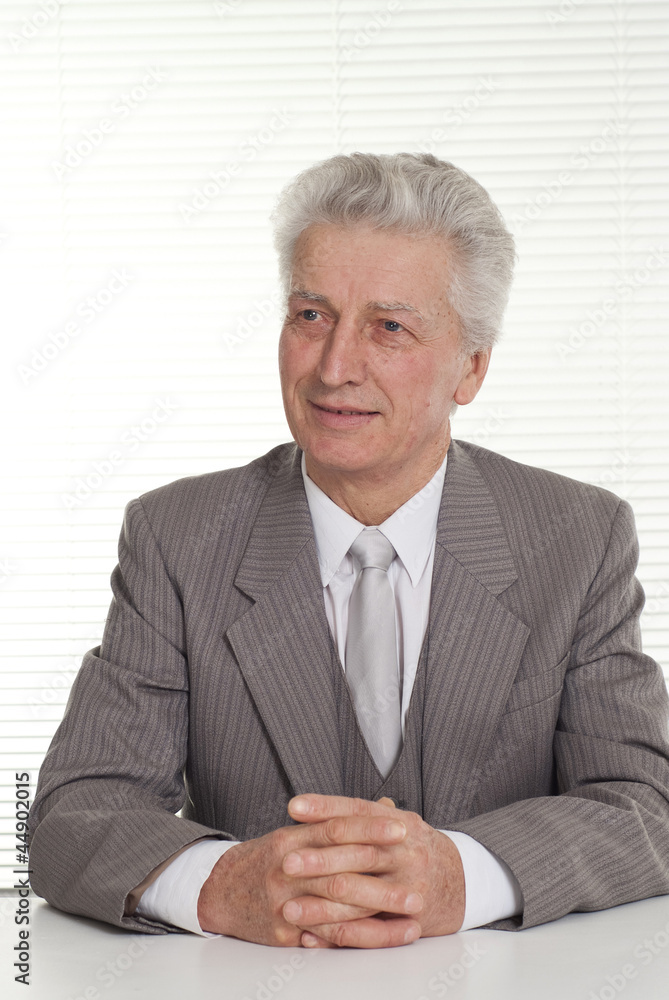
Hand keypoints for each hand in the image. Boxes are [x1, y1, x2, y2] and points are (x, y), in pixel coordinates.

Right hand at [197, 800, 421, 946]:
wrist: (221, 892)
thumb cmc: (267, 859)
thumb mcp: (295, 834)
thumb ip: (336, 822)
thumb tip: (385, 806)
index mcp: (291, 840)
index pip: (335, 828)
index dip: (369, 826)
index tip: (402, 826)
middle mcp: (286, 869)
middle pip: (342, 869)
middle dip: (384, 876)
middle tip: (420, 878)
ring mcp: (284, 903)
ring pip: (338, 907)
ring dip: (381, 911)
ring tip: (414, 911)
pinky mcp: (283, 932)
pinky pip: (327, 936)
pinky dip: (361, 937)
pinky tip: (386, 936)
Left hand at [282, 794, 464, 947]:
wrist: (462, 882)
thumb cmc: (416, 849)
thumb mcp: (397, 823)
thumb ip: (360, 816)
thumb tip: (312, 807)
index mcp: (399, 823)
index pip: (358, 811)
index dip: (326, 807)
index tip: (294, 807)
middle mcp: (406, 852)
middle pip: (358, 853)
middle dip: (319, 858)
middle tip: (286, 862)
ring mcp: (409, 886)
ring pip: (360, 896)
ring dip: (321, 905)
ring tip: (289, 908)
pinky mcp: (408, 919)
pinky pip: (368, 931)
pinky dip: (337, 934)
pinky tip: (311, 935)